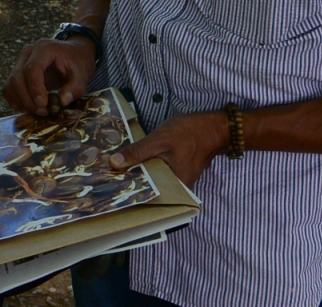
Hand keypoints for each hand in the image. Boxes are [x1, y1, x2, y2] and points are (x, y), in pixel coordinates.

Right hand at [1, 38, 96, 115]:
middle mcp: (28, 53)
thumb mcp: (83, 73)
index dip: (35, 88)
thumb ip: (76, 87)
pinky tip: (30, 108)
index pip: (32, 68)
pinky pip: (9, 88)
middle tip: (42, 112)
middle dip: (27, 99)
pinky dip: (16, 100)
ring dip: (21, 101)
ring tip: (38, 111)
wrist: (73, 53)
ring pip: (10, 84)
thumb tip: (63, 101)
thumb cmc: (78, 61)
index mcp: (44, 48)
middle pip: (17, 77)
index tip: (43, 105)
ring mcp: (20, 61)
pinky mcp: (18, 71)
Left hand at [108, 111, 227, 187]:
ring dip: (139, 174)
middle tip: (109, 179)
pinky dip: (148, 168)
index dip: (129, 191)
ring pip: (154, 179)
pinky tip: (134, 163)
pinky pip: (160, 173)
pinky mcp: (179, 170)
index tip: (110, 188)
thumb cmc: (188, 133)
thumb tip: (114, 163)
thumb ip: (137, 152)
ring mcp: (180, 179)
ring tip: (117, 171)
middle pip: (150, 188)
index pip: (148, 194)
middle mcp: (179, 188)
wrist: (213, 126)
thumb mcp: (159, 140)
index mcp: (175, 186)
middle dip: (132, 182)